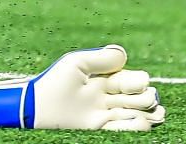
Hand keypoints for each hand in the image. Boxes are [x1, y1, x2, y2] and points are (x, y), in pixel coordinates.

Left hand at [30, 45, 163, 131]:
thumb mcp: (76, 64)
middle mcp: (108, 100)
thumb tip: (124, 55)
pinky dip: (137, 127)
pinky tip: (140, 122)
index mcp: (103, 81)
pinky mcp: (103, 132)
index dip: (137, 81)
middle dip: (146, 98)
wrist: (36, 111)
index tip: (133, 83)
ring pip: (139, 116)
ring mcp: (106, 117)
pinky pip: (128, 131)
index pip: (131, 80)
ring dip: (147, 114)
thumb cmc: (53, 84)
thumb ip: (100, 58)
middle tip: (142, 99)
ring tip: (149, 114)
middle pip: (139, 99)